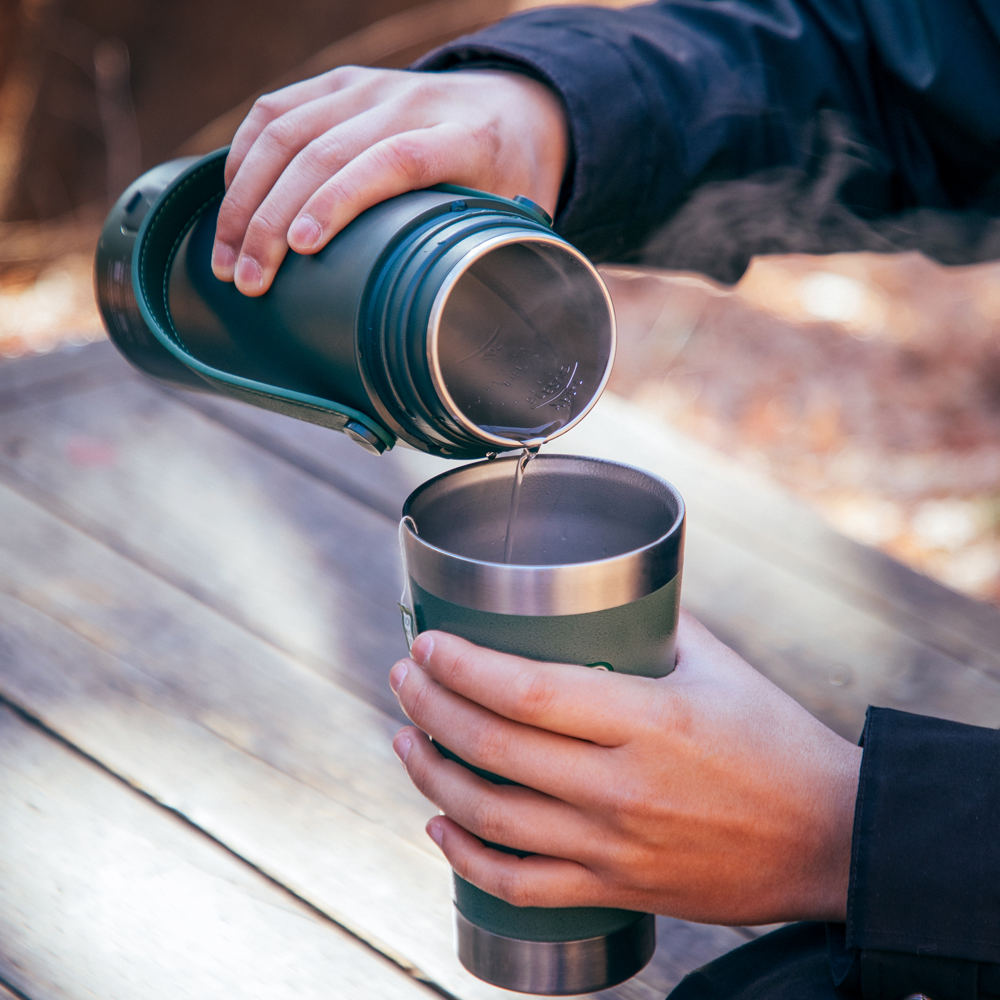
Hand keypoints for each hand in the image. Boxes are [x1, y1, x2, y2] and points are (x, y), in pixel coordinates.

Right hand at [211, 66, 569, 295]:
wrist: (514, 105)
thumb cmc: (511, 179)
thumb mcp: (518, 221)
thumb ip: (489, 264)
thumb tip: (460, 341)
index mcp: (463, 137)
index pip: (392, 160)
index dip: (340, 202)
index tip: (303, 250)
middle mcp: (410, 101)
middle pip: (323, 150)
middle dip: (272, 220)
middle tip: (248, 281)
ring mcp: (370, 86)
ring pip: (285, 131)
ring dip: (245, 199)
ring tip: (226, 259)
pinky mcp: (339, 82)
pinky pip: (275, 111)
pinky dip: (243, 159)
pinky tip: (231, 205)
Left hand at [388, 610, 861, 925]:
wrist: (832, 841)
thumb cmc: (778, 743)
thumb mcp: (721, 666)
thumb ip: (658, 624)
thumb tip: (604, 589)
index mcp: (648, 719)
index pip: (527, 692)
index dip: (462, 666)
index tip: (428, 643)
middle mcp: (622, 787)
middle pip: (495, 749)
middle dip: (431, 707)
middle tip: (404, 677)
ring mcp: (615, 847)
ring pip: (493, 818)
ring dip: (432, 776)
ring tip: (405, 739)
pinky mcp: (617, 890)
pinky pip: (522, 886)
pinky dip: (467, 859)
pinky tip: (439, 826)